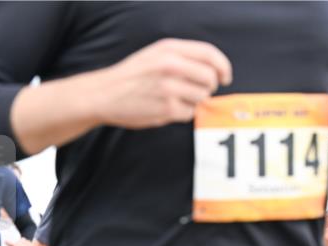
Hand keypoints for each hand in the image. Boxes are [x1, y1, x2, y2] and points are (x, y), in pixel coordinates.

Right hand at [93, 38, 231, 128]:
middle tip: (197, 92)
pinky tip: (166, 109)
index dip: (222, 67)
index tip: (224, 77)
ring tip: (174, 100)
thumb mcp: (155, 54)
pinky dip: (182, 113)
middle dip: (207, 87)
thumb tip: (213, 70)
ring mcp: (169, 88)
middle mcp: (171, 66)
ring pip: (201, 97)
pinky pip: (189, 113)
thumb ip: (183, 57)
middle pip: (209, 79)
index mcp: (170, 49)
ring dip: (193, 101)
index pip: (210, 55)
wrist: (103, 94)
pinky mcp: (167, 109)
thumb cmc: (131, 76)